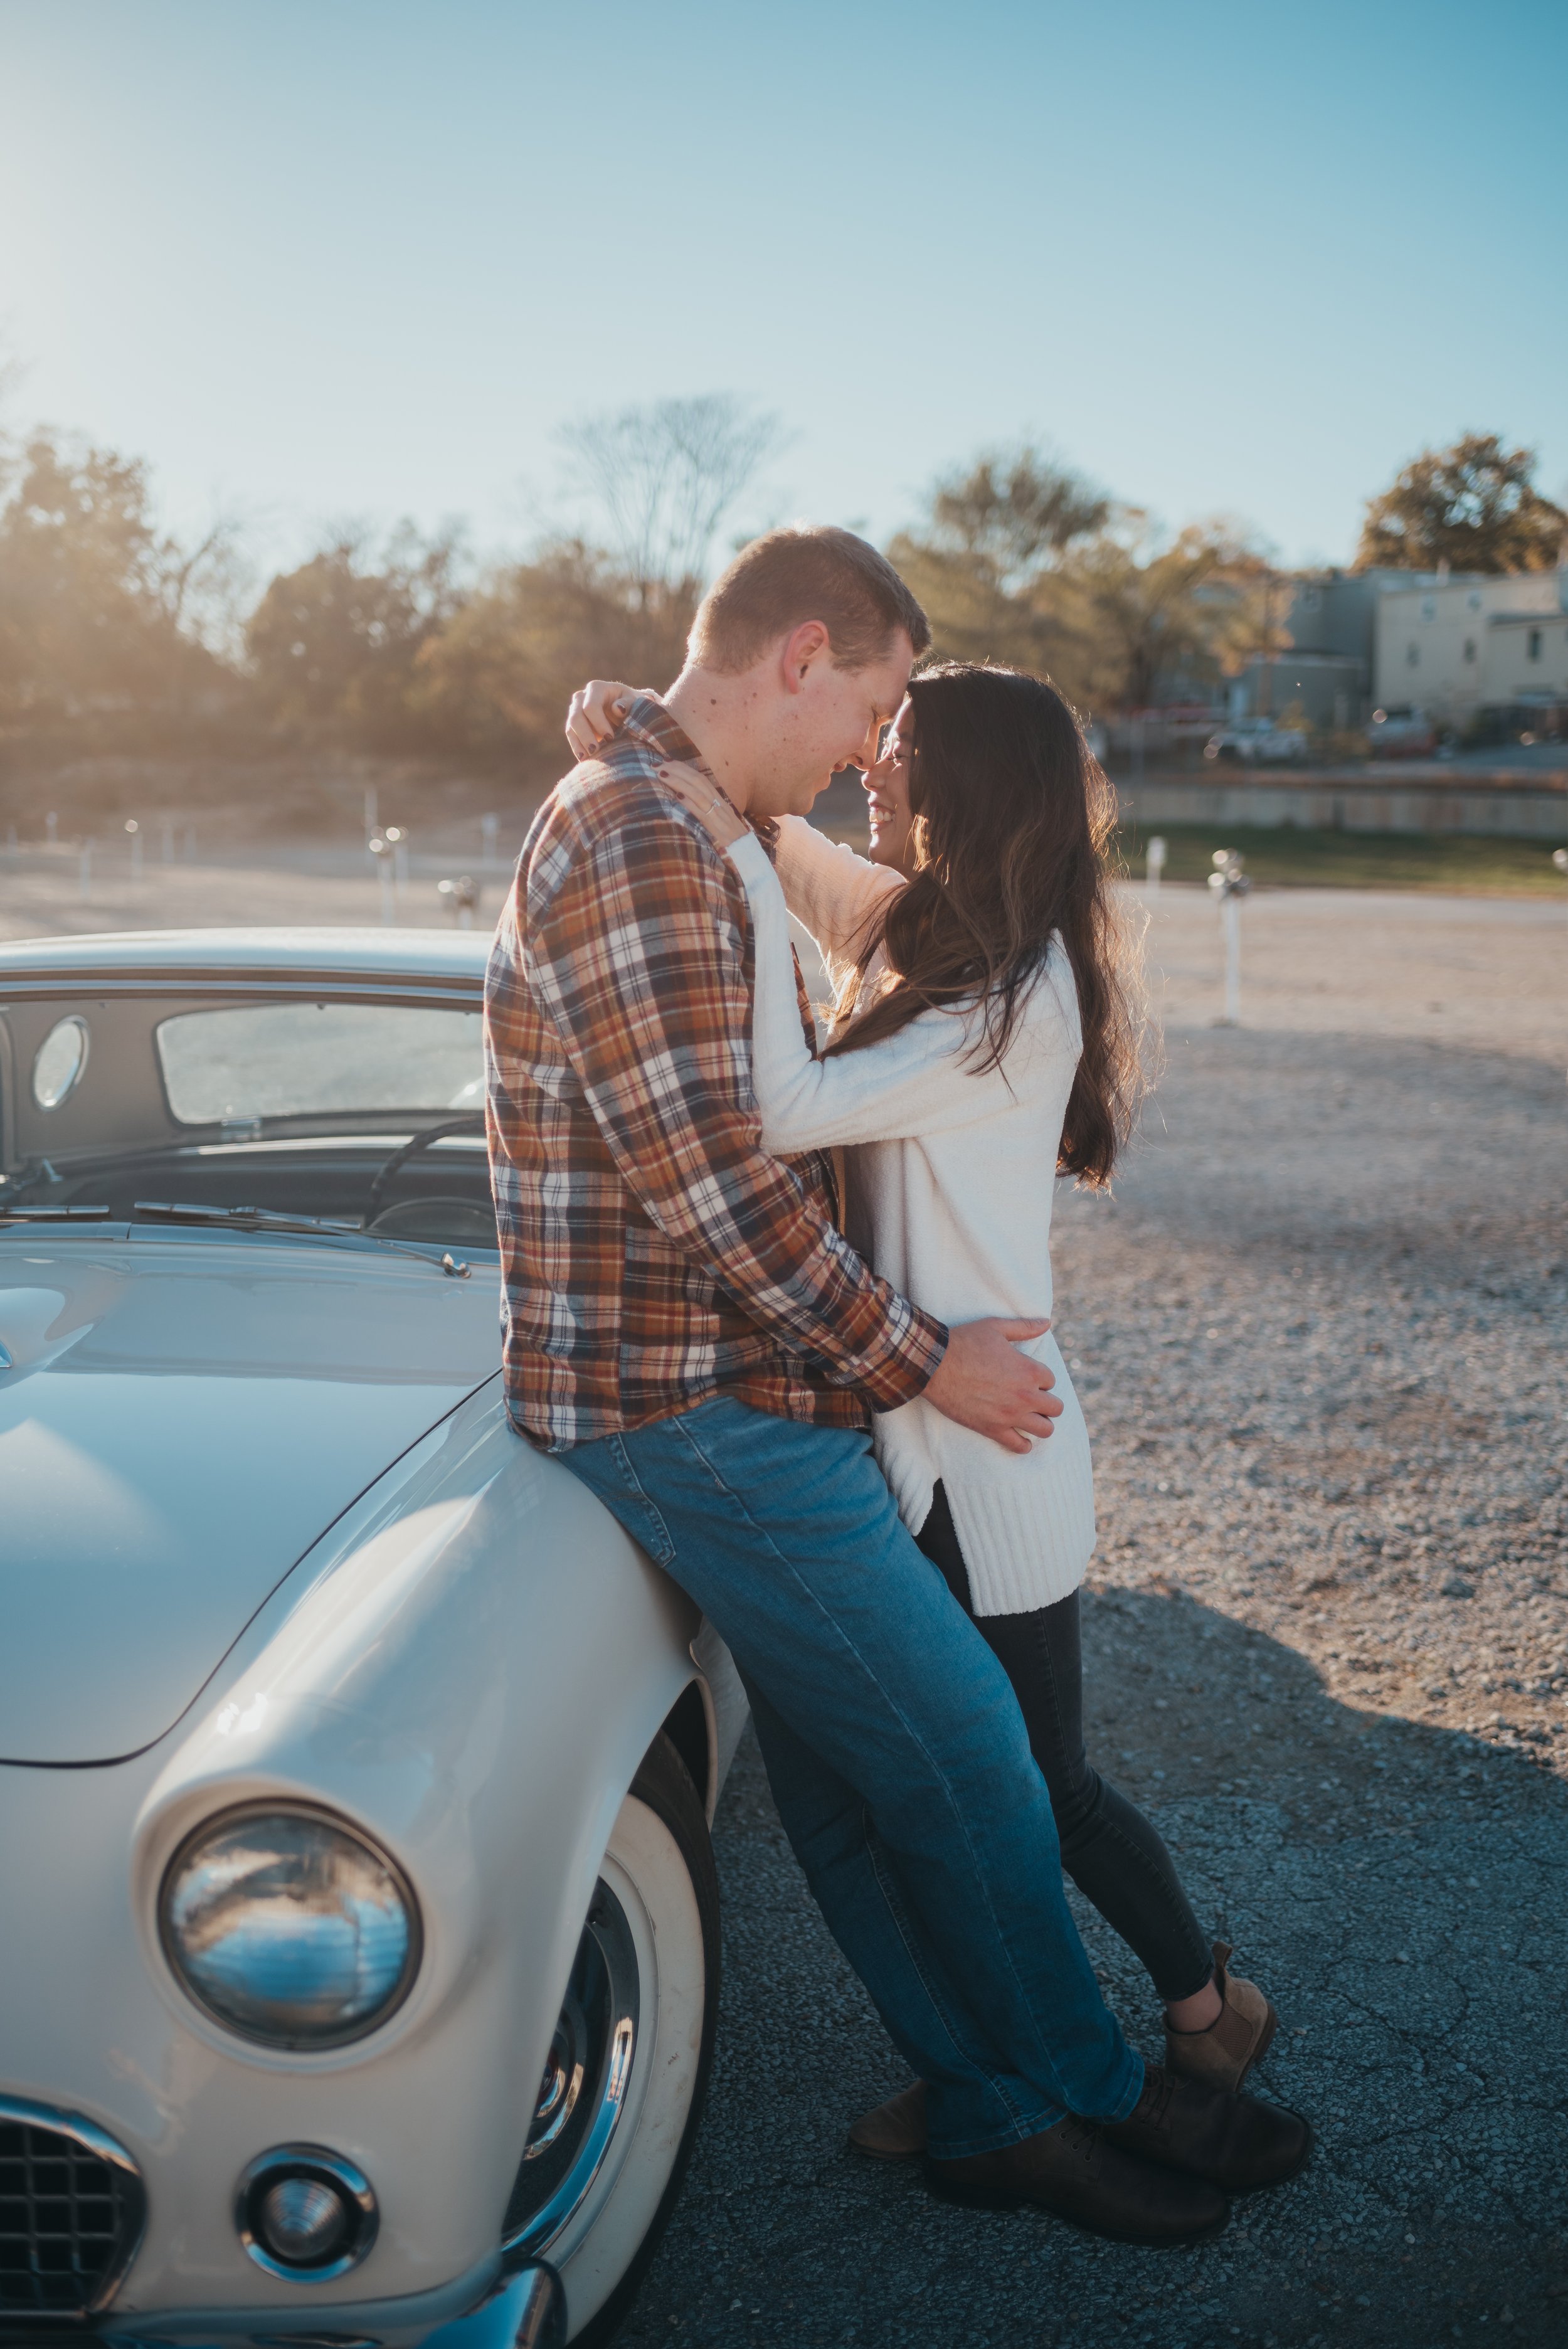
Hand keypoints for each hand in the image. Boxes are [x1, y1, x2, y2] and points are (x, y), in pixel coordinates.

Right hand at [566, 678, 638, 760]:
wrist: (627, 711)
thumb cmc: (633, 705)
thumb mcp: (635, 702)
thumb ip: (629, 704)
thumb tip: (617, 709)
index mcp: (596, 688)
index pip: (591, 706)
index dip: (598, 723)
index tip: (610, 738)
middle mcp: (582, 697)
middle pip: (576, 717)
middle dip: (585, 735)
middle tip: (596, 750)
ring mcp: (575, 710)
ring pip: (571, 727)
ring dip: (579, 744)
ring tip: (588, 758)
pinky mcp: (574, 724)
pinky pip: (571, 736)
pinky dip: (577, 748)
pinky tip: (584, 759)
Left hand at [650, 761, 748, 849]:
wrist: (749, 856)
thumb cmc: (733, 842)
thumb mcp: (721, 822)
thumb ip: (707, 812)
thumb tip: (687, 804)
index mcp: (720, 802)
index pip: (700, 779)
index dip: (683, 768)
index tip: (666, 761)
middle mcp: (720, 805)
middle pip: (697, 780)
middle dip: (676, 770)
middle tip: (656, 765)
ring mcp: (719, 816)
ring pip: (698, 792)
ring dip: (678, 781)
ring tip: (661, 774)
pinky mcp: (717, 829)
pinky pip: (702, 812)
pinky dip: (689, 803)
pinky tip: (677, 795)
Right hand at [923, 1318, 1061, 1454]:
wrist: (934, 1364)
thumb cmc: (964, 1342)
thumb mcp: (996, 1327)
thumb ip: (1024, 1327)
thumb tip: (1047, 1323)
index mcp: (1029, 1370)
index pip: (1051, 1381)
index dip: (1040, 1379)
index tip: (1027, 1377)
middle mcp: (1025, 1395)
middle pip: (1055, 1408)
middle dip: (1046, 1403)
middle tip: (1032, 1399)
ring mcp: (1010, 1415)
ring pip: (1045, 1430)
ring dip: (1040, 1424)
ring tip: (1029, 1418)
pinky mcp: (993, 1429)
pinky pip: (1020, 1446)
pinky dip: (1024, 1444)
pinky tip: (1020, 1437)